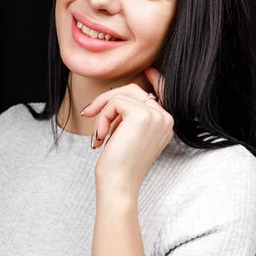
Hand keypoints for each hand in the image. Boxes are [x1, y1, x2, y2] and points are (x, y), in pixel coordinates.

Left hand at [81, 67, 174, 201]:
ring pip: (123, 94)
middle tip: (90, 114)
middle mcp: (166, 119)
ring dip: (104, 111)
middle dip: (109, 100)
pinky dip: (103, 117)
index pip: (162, 93)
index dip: (156, 79)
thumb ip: (131, 118)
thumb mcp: (128, 137)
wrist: (119, 185)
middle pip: (135, 90)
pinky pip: (115, 102)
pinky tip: (101, 137)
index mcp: (165, 124)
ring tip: (99, 134)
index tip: (149, 70)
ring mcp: (157, 116)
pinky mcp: (142, 115)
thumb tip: (119, 99)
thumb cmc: (120, 166)